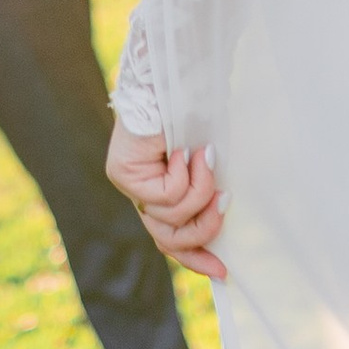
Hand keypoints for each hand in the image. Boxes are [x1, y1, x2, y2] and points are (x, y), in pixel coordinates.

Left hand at [109, 117, 227, 283]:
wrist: (177, 78)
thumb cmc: (199, 113)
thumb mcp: (211, 164)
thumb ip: (209, 191)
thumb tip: (224, 218)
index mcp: (159, 192)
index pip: (171, 240)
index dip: (196, 258)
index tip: (224, 271)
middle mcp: (139, 192)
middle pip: (168, 239)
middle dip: (205, 227)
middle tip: (225, 202)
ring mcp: (128, 184)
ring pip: (171, 218)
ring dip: (200, 190)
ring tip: (206, 158)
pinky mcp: (122, 173)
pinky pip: (164, 196)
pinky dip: (184, 175)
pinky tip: (183, 150)